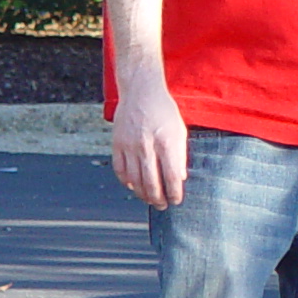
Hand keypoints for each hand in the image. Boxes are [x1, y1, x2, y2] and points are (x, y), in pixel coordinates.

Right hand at [112, 73, 187, 209]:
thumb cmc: (164, 112)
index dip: (175, 192)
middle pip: (152, 182)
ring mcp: (129, 145)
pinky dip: (127, 182)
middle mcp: (147, 145)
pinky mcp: (117, 144)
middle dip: (159, 198)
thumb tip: (180, 179)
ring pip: (134, 180)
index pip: (171, 176)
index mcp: (167, 141)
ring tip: (150, 200)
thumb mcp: (179, 131)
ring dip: (143, 194)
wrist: (140, 92)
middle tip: (163, 206)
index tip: (177, 200)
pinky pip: (120, 170)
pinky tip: (134, 187)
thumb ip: (180, 155)